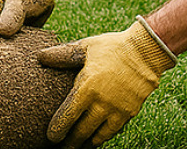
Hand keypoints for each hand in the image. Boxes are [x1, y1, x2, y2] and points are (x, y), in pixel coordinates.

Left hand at [38, 16, 176, 146]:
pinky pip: (113, 131)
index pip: (67, 117)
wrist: (146, 51)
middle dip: (69, 143)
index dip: (56, 131)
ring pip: (96, 136)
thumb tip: (40, 57)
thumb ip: (63, 55)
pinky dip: (103, 137)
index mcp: (86, 87)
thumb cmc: (113, 47)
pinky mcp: (129, 113)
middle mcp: (101, 103)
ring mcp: (116, 110)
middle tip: (62, 147)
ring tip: (78, 146)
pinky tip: (96, 138)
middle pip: (80, 132)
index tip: (51, 137)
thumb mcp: (86, 47)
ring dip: (85, 143)